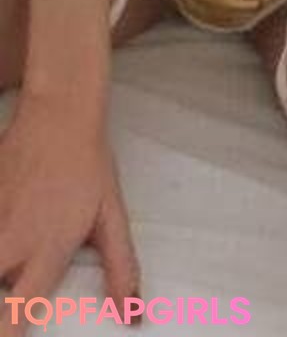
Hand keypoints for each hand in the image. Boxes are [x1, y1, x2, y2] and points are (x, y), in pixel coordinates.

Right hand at [0, 98, 140, 330]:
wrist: (58, 115)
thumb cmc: (88, 167)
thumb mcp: (111, 217)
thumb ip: (121, 268)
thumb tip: (132, 316)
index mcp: (47, 252)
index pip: (16, 315)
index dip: (8, 333)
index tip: (11, 332)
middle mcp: (11, 241)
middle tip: (17, 279)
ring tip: (13, 257)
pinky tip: (8, 225)